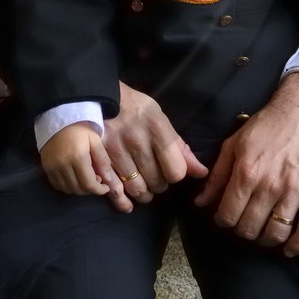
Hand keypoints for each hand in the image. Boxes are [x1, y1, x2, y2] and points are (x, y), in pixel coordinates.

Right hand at [39, 123, 111, 197]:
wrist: (57, 118)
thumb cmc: (79, 128)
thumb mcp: (95, 140)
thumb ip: (103, 160)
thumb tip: (107, 180)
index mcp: (77, 157)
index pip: (89, 184)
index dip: (99, 190)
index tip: (105, 187)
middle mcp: (63, 165)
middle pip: (78, 189)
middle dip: (90, 189)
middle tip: (96, 179)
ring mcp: (52, 167)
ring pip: (67, 189)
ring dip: (79, 189)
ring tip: (85, 178)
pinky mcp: (45, 167)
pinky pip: (57, 185)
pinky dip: (67, 186)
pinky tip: (73, 178)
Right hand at [100, 83, 209, 211]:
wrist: (97, 96)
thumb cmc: (134, 109)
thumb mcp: (159, 119)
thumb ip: (180, 147)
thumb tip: (201, 172)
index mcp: (156, 127)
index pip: (176, 170)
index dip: (176, 174)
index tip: (170, 168)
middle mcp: (136, 139)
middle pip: (157, 182)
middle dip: (159, 184)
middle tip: (154, 176)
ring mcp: (115, 149)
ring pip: (137, 189)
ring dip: (143, 193)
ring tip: (143, 186)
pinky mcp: (98, 157)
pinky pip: (114, 189)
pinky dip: (122, 200)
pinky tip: (127, 201)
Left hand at [196, 73, 298, 256]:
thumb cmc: (266, 125)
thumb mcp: (234, 144)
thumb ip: (217, 175)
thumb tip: (199, 202)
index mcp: (246, 172)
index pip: (227, 213)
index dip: (223, 222)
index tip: (225, 220)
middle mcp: (269, 184)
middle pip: (250, 227)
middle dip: (243, 232)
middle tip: (244, 227)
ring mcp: (295, 190)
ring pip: (276, 232)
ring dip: (266, 240)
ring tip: (262, 235)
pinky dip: (297, 245)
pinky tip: (289, 250)